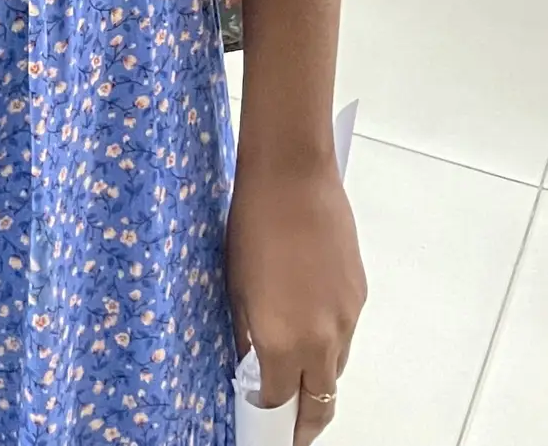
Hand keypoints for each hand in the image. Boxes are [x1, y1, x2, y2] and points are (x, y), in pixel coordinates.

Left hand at [227, 156, 365, 442]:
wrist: (292, 175)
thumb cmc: (253, 223)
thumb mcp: (235, 286)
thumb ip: (247, 333)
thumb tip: (252, 359)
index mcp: (285, 342)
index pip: (282, 403)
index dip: (270, 415)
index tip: (260, 417)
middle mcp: (323, 340)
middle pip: (321, 402)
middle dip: (305, 420)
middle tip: (289, 424)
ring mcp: (347, 318)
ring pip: (336, 368)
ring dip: (319, 378)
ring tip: (298, 370)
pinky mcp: (360, 295)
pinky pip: (346, 333)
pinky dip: (330, 339)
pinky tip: (310, 318)